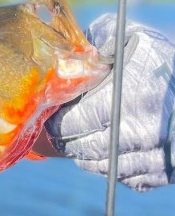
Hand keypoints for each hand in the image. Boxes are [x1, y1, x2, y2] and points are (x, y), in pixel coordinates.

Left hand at [44, 14, 174, 190]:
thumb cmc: (163, 59)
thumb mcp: (130, 37)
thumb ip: (97, 40)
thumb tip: (68, 54)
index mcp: (130, 97)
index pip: (75, 123)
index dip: (58, 122)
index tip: (52, 117)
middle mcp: (144, 131)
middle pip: (87, 148)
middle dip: (67, 141)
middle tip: (59, 132)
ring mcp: (158, 155)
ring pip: (105, 166)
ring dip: (86, 157)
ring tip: (79, 142)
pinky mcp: (168, 170)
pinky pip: (130, 178)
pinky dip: (113, 168)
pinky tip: (108, 152)